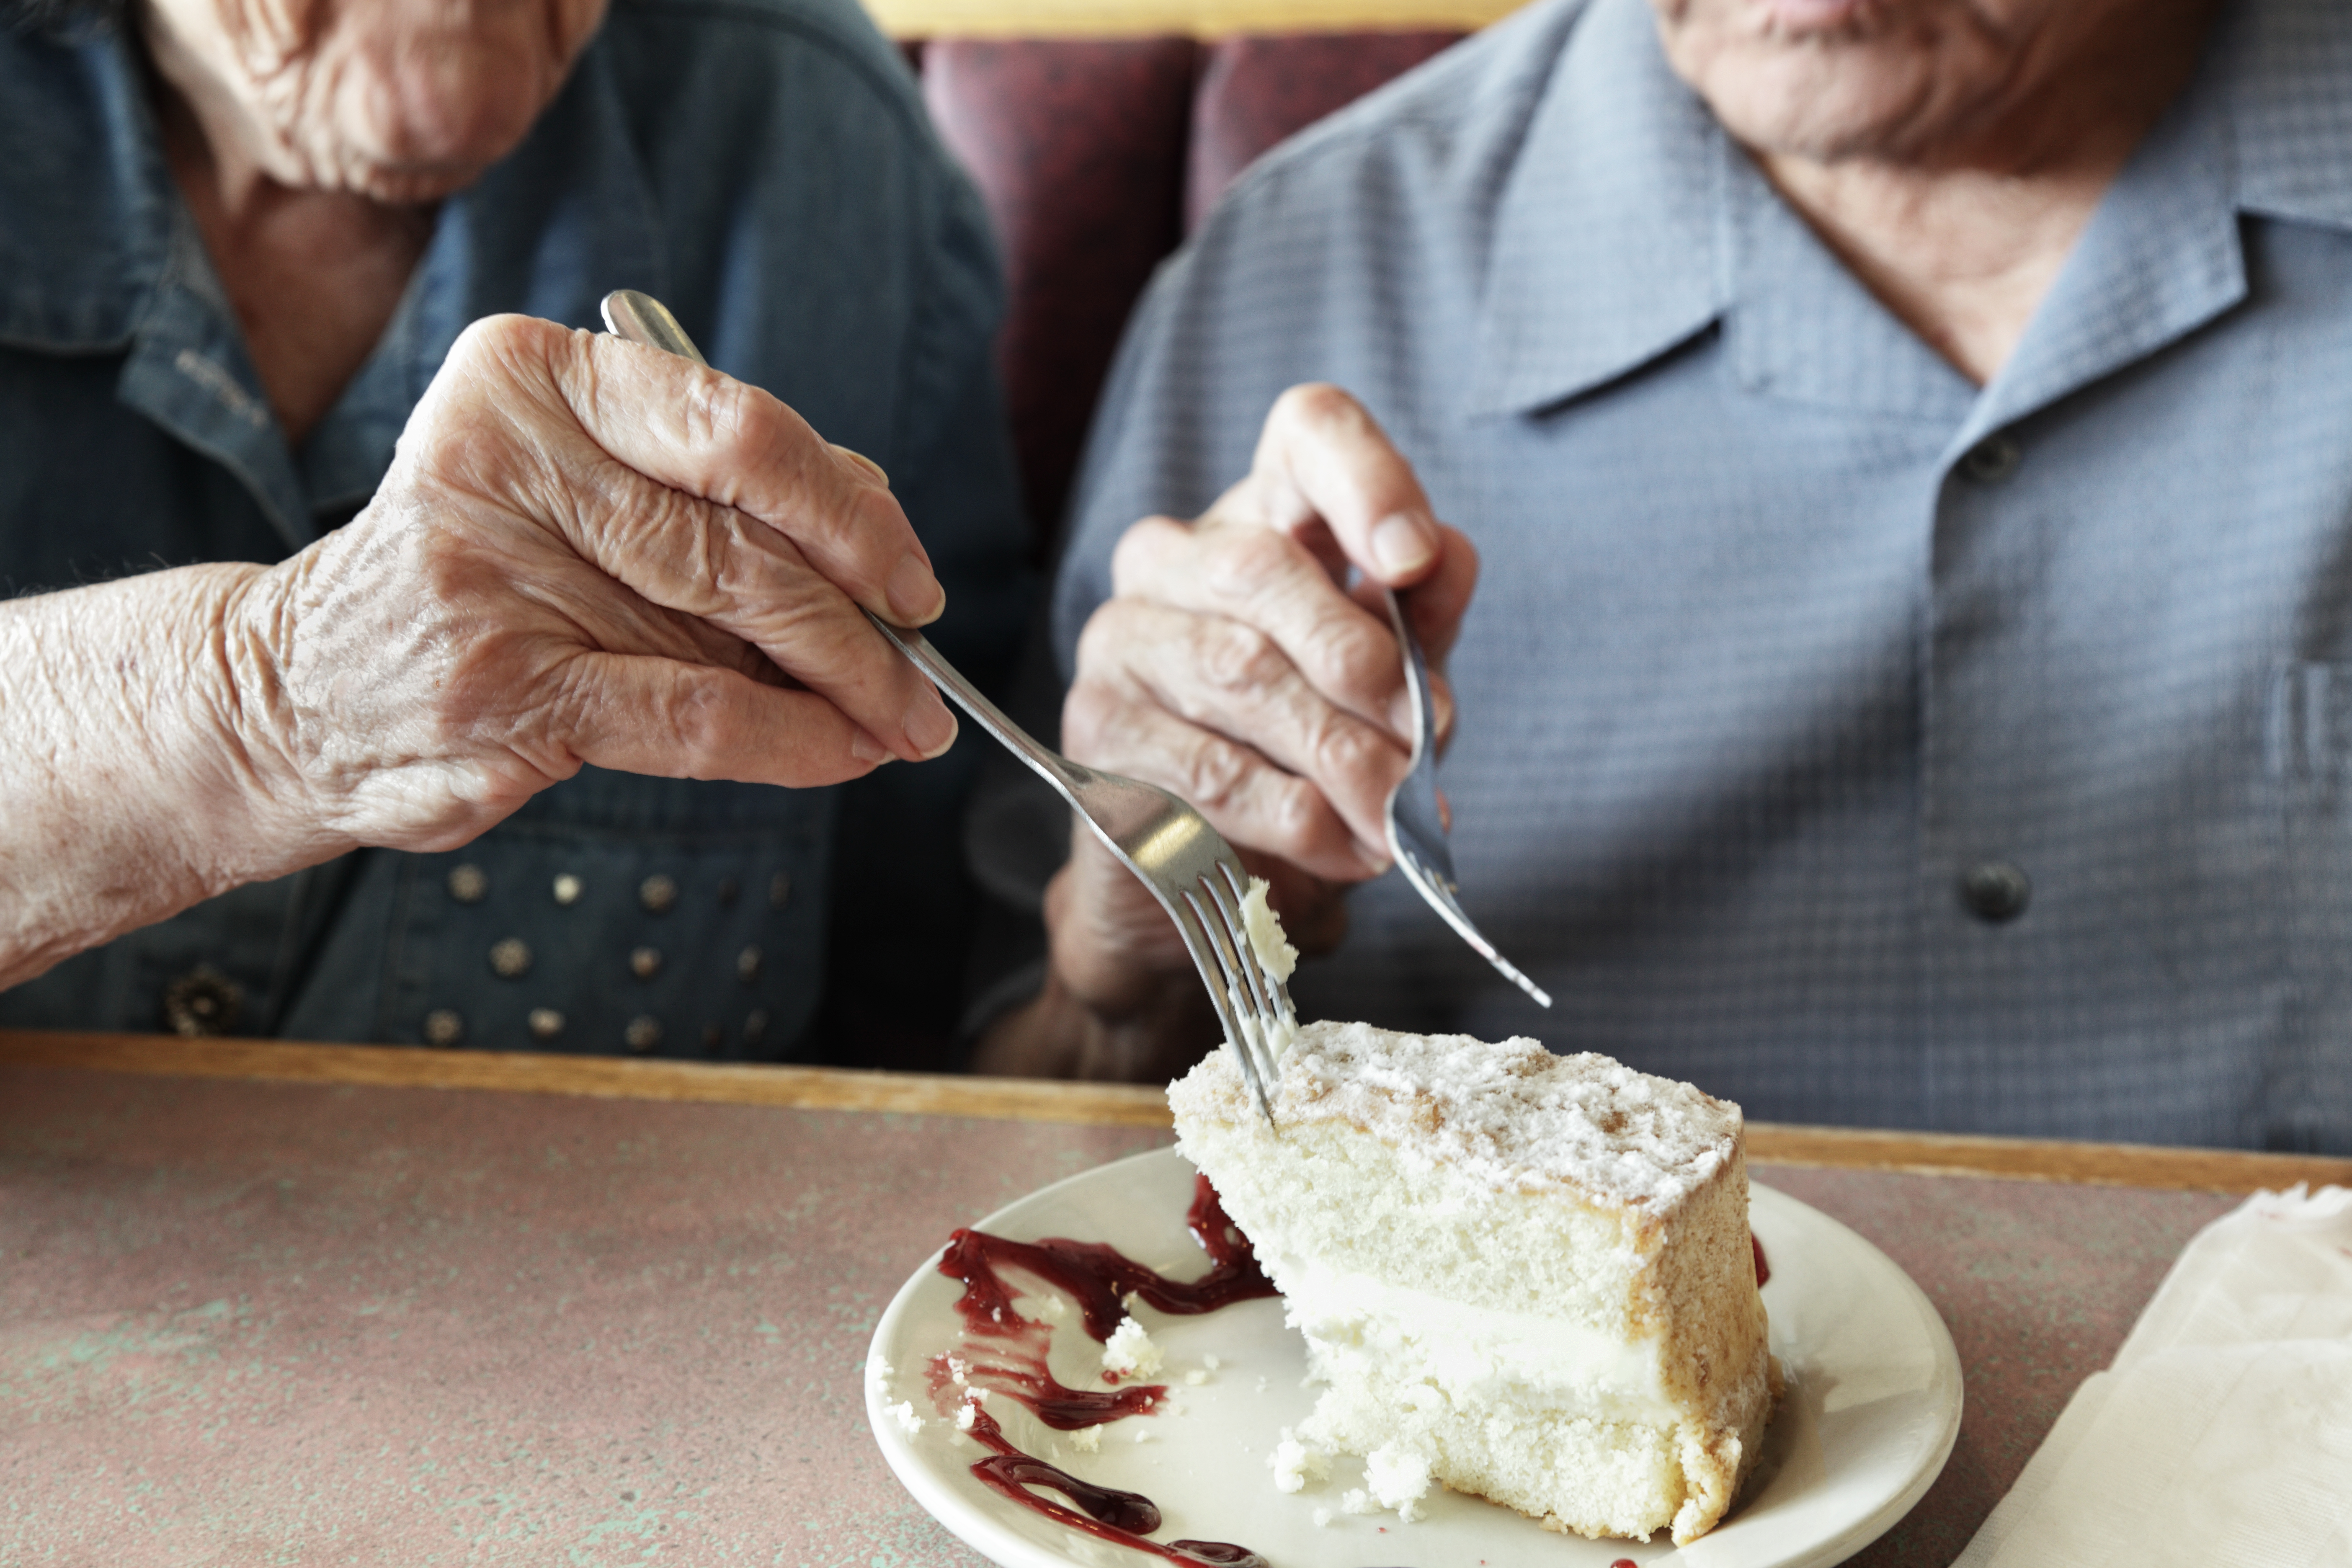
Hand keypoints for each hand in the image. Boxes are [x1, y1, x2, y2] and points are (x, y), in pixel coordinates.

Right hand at [237, 313, 959, 851]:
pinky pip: (693, 713)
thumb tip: (879, 530)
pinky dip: (791, 739)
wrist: (306, 690)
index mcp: (534, 374)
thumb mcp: (584, 492)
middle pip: (743, 537)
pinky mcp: (501, 686)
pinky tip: (843, 753)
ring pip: (728, 628)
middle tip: (926, 672)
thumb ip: (717, 491)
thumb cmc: (487, 576)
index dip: (848, 508)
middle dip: (861, 617)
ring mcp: (490, 572)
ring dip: (842, 686)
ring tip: (902, 720)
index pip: (736, 426)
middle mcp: (503, 456)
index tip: (911, 575)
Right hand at [976, 384, 1476, 1080]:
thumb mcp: (1387, 686)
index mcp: (1263, 516)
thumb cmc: (1305, 757)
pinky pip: (1205, 767)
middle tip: (1427, 742)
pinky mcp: (1095, 727)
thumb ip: (1418, 621)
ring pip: (1239, 674)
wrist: (1209, 878)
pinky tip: (1345, 848)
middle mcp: (1172, 558)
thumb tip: (1448, 557)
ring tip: (1400, 817)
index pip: (1308, 433)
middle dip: (1365, 664)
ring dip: (1341, 756)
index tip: (1415, 559)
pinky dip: (1293, 816)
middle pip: (1266, 568)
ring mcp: (1120, 637)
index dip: (1366, 479)